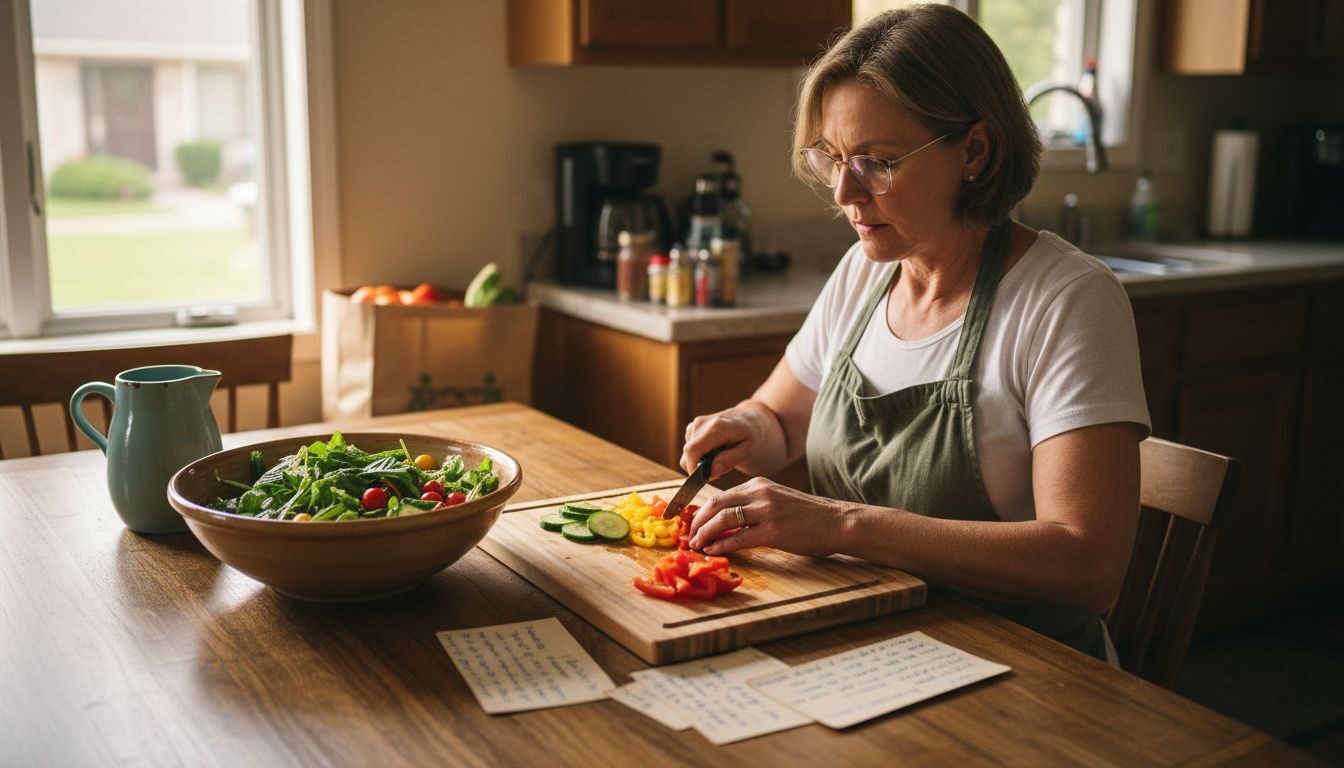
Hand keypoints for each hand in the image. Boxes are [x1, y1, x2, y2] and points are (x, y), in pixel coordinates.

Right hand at [680, 403, 772, 478]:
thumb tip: (711, 472)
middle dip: (698, 467)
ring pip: (687, 452)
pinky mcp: (693, 426)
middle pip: (687, 453)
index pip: (692, 451)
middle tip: (718, 470)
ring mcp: (696, 423)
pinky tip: (714, 451)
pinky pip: (689, 447)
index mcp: (716, 428)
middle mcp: (702, 423)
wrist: (752, 419)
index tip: (706, 478)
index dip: (693, 468)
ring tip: (719, 458)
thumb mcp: (748, 452)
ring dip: (699, 461)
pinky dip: (699, 454)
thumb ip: (729, 461)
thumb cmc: (753, 436)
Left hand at [687, 477, 844, 557]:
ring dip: (705, 534)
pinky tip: (713, 551)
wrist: (837, 521)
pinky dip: (722, 545)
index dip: (702, 512)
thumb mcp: (777, 501)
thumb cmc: (809, 516)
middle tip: (689, 537)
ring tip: (696, 546)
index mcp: (758, 485)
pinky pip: (739, 537)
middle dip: (698, 522)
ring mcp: (766, 511)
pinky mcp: (773, 531)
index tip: (693, 525)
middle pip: (716, 505)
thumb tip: (726, 522)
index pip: (721, 496)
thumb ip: (753, 506)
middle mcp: (760, 493)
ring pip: (723, 519)